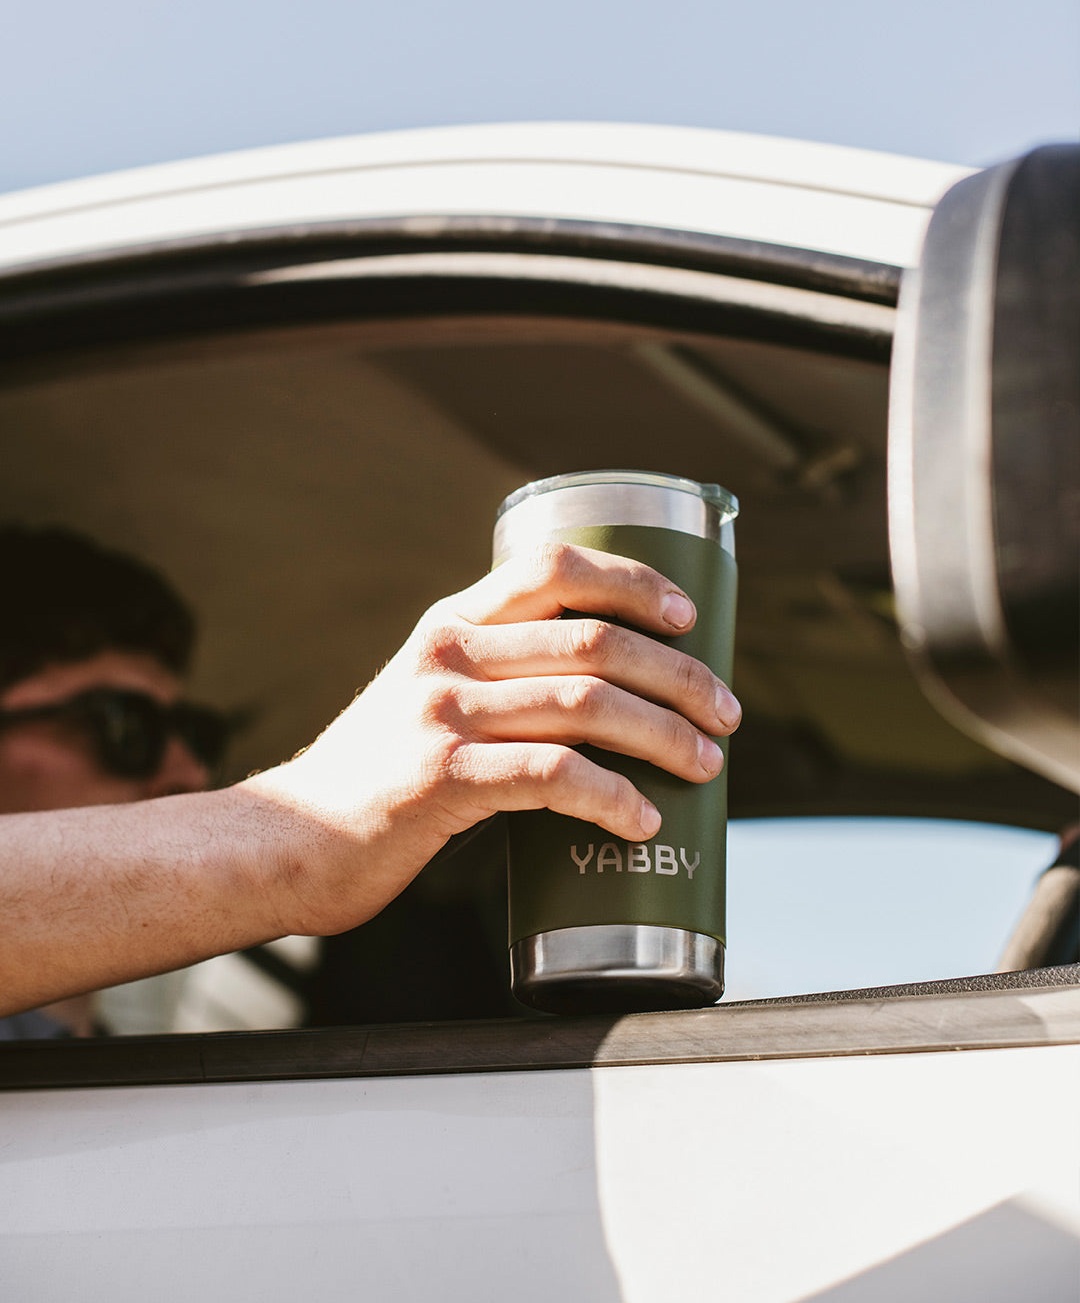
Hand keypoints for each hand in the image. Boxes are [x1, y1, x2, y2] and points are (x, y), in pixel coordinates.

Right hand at [261, 544, 739, 935]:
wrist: (291, 839)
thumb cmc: (378, 777)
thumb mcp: (425, 697)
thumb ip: (493, 682)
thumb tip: (604, 703)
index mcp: (452, 624)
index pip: (554, 568)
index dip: (634, 580)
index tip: (688, 615)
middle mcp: (449, 654)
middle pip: (594, 642)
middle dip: (679, 675)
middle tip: (725, 712)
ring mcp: (443, 713)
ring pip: (588, 703)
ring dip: (665, 735)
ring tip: (707, 765)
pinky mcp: (442, 778)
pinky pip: (552, 775)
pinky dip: (612, 796)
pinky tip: (641, 820)